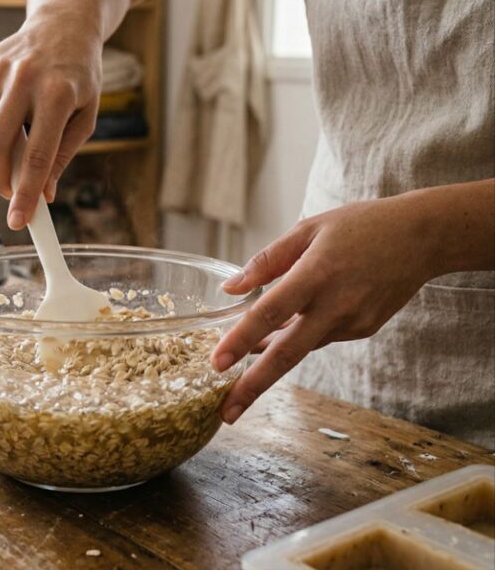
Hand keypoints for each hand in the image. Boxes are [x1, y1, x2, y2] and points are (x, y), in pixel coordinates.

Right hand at [0, 11, 101, 229]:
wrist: (63, 26)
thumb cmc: (78, 73)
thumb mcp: (84, 116)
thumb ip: (62, 156)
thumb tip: (44, 193)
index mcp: (57, 94)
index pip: (37, 157)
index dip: (27, 194)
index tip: (20, 220)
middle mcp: (24, 80)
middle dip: (0, 181)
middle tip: (10, 193)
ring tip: (13, 152)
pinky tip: (2, 127)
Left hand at [212, 194, 442, 424]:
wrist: (424, 237)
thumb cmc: (362, 226)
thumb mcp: (308, 229)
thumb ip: (267, 260)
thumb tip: (231, 288)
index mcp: (316, 274)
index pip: (270, 313)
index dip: (241, 339)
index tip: (216, 364)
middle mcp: (335, 305)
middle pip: (288, 354)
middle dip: (253, 387)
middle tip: (226, 413)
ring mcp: (352, 322)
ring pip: (301, 348)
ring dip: (269, 362)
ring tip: (239, 376)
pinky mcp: (363, 329)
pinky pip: (320, 338)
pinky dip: (298, 340)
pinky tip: (281, 336)